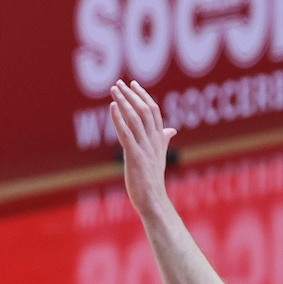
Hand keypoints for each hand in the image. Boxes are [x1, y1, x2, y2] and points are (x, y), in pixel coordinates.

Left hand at [110, 80, 177, 215]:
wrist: (153, 200)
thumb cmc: (153, 180)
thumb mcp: (159, 156)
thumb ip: (164, 140)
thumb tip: (171, 130)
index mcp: (159, 139)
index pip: (154, 111)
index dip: (143, 96)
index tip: (133, 84)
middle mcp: (154, 141)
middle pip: (145, 111)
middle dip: (132, 95)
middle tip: (120, 83)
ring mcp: (145, 148)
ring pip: (136, 119)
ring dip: (124, 102)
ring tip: (114, 89)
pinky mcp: (135, 156)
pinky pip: (127, 134)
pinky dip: (119, 119)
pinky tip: (112, 107)